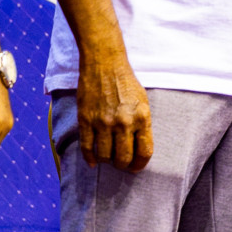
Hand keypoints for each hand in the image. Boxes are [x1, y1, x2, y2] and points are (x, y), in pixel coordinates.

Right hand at [77, 51, 153, 170]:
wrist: (104, 64)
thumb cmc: (125, 83)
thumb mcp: (142, 102)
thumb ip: (142, 125)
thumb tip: (138, 149)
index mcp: (142, 117)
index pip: (144, 152)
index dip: (140, 164)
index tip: (135, 167)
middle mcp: (124, 122)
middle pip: (123, 159)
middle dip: (123, 165)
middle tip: (120, 163)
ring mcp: (104, 122)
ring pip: (105, 157)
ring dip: (107, 161)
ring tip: (108, 157)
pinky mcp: (86, 120)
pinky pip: (87, 148)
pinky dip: (90, 158)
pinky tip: (93, 161)